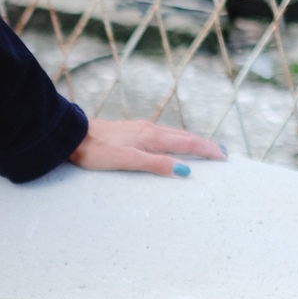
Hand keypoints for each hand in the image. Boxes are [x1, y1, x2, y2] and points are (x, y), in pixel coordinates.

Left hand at [69, 118, 226, 177]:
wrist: (73, 136)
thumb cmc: (96, 150)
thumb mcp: (126, 160)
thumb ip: (155, 164)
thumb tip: (183, 169)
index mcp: (152, 137)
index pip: (187, 143)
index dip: (207, 149)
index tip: (224, 156)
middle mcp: (149, 130)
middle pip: (184, 137)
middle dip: (204, 144)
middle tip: (222, 152)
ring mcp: (140, 129)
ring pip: (173, 134)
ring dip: (191, 141)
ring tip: (204, 147)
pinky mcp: (131, 131)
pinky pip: (162, 135)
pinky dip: (176, 139)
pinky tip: (172, 143)